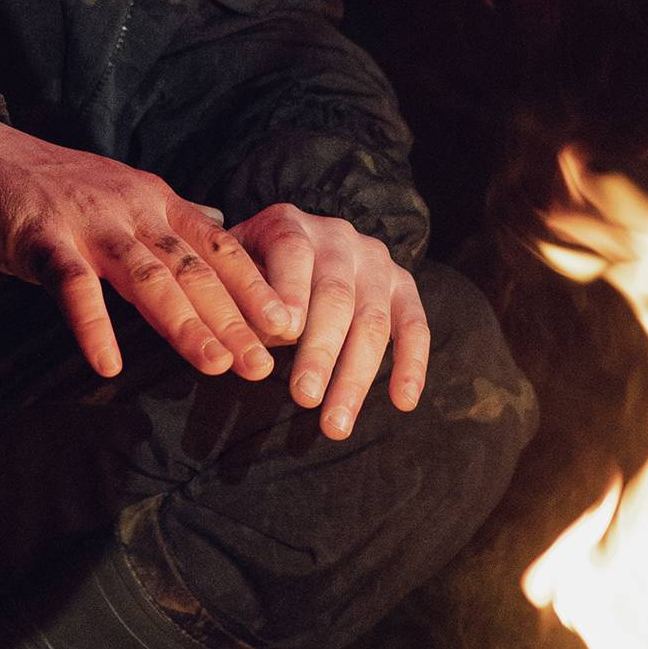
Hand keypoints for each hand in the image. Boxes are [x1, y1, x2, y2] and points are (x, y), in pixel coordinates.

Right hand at [0, 118, 300, 382]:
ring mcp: (90, 223)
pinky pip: (72, 286)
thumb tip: (220, 229)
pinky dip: (93, 325)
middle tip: (264, 365)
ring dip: (184, 323)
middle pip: (193, 269)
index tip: (289, 327)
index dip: (255, 286)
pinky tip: (108, 363)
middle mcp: (134, 210)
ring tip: (214, 364)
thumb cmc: (56, 188)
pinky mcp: (43, 238)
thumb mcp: (125, 195)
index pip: (219, 247)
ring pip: (147, 276)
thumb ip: (171, 219)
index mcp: (157, 202)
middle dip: (233, 318)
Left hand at [227, 204, 429, 438]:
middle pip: (335, 295)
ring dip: (355, 376)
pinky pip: (414, 325)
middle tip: (304, 397)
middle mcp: (337, 237)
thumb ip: (241, 304)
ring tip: (336, 424)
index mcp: (289, 224)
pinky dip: (412, 364)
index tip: (284, 333)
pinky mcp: (402, 285)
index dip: (290, 291)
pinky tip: (403, 401)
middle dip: (320, 351)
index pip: (292, 253)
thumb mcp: (233, 275)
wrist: (290, 246)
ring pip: (373, 320)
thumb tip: (250, 352)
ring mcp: (375, 260)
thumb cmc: (251, 271)